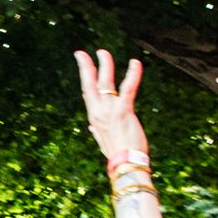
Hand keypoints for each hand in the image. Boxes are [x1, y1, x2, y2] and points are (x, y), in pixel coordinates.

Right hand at [74, 48, 148, 162]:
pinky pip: (128, 88)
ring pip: (105, 82)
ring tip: (103, 53)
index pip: (87, 92)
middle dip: (85, 66)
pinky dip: (132, 74)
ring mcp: (110, 110)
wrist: (126, 164)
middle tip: (83, 53)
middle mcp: (99, 111)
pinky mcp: (124, 110)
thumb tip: (92, 127)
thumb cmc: (118, 154)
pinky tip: (135, 63)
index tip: (82, 64)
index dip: (84, 77)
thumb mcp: (102, 141)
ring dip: (104, 65)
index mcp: (94, 117)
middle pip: (89, 84)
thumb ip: (97, 131)